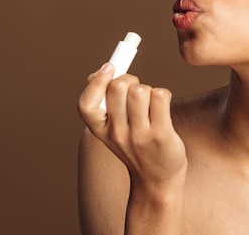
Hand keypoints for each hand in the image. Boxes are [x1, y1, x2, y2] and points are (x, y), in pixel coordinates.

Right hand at [78, 63, 187, 190]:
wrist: (157, 180)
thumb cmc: (136, 146)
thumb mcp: (112, 128)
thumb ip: (105, 102)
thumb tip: (101, 71)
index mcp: (100, 130)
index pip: (85, 105)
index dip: (96, 82)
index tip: (108, 68)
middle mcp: (116, 134)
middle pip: (118, 87)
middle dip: (130, 79)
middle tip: (136, 88)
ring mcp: (139, 135)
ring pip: (141, 90)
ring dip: (148, 89)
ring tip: (151, 103)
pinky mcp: (161, 134)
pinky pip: (160, 96)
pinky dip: (163, 95)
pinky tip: (162, 108)